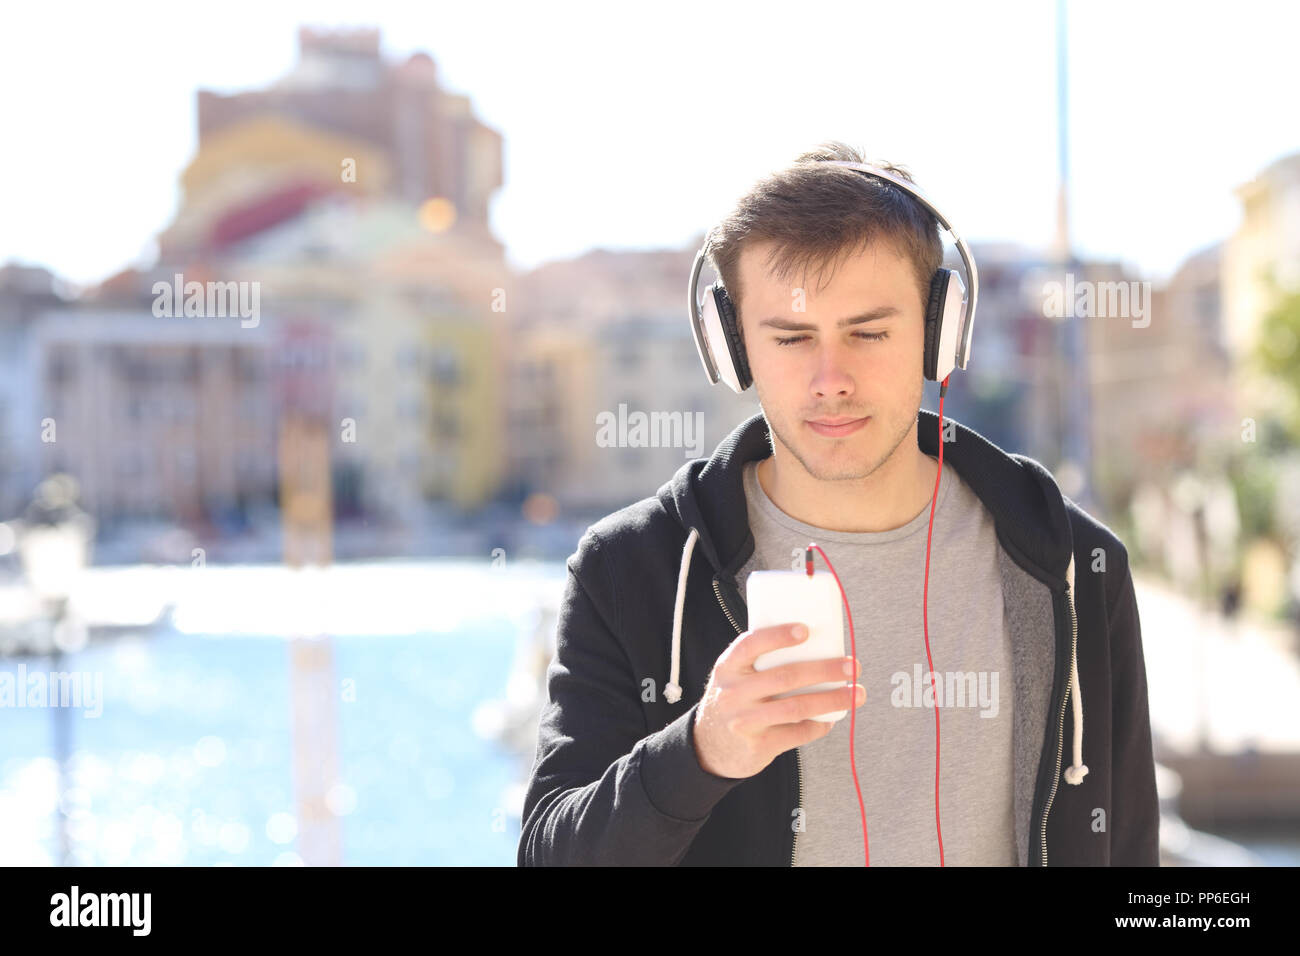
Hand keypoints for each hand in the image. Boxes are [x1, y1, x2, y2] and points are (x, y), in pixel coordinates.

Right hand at [693, 622, 863, 778]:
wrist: (707, 746)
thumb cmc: (732, 701)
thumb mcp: (733, 676)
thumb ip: (760, 662)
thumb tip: (814, 646)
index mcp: (728, 668)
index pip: (751, 645)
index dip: (778, 636)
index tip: (806, 630)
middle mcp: (735, 693)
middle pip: (786, 677)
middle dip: (824, 670)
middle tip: (851, 666)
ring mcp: (746, 721)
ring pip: (797, 707)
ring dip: (832, 700)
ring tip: (855, 694)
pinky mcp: (759, 746)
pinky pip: (798, 733)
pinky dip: (819, 725)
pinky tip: (830, 718)